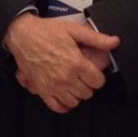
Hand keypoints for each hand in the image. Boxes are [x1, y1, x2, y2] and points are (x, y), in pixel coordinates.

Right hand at [4, 14, 118, 113]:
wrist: (23, 35)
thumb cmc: (47, 31)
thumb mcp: (73, 30)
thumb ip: (95, 38)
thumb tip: (114, 42)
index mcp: (76, 63)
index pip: (98, 81)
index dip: (98, 76)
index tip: (92, 72)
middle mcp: (66, 77)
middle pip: (88, 92)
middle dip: (87, 84)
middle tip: (82, 76)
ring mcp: (53, 85)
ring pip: (74, 101)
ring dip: (76, 94)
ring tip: (73, 84)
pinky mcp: (42, 90)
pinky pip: (57, 107)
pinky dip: (63, 105)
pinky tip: (64, 96)